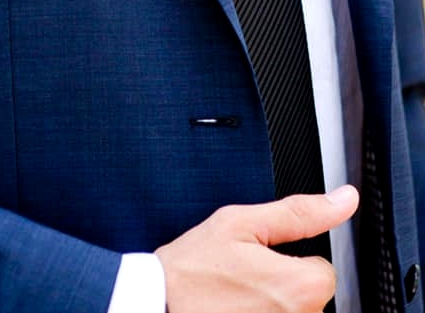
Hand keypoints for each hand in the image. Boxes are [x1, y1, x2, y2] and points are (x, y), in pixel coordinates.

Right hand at [155, 184, 358, 312]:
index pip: (322, 270)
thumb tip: (345, 200)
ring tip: (232, 300)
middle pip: (308, 298)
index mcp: (302, 287)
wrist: (156, 305)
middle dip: (279, 287)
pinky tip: (232, 311)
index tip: (257, 262)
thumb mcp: (241, 223)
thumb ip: (300, 212)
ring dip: (268, 306)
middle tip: (240, 281)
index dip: (288, 260)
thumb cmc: (192, 270)